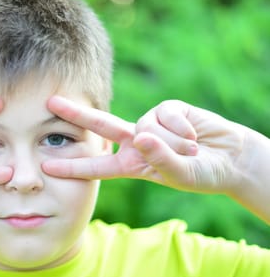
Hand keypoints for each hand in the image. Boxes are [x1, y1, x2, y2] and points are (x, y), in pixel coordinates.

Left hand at [42, 96, 244, 195]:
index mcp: (131, 164)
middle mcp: (134, 141)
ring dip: (174, 142)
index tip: (47, 167)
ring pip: (147, 127)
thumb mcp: (180, 175)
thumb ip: (161, 159)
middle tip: (50, 102)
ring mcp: (149, 123)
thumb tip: (141, 136)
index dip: (73, 167)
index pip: (98, 166)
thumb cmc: (201, 172)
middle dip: (75, 114)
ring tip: (192, 150)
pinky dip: (182, 128)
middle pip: (100, 125)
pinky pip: (166, 115)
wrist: (229, 157)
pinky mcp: (167, 108)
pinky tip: (195, 135)